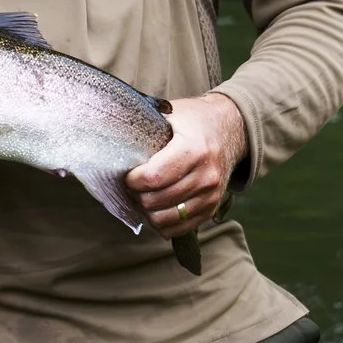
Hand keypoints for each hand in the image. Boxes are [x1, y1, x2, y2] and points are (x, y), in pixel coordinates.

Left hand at [126, 92, 246, 236]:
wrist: (231, 129)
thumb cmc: (194, 120)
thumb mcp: (171, 113)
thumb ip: (145, 126)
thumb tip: (111, 137)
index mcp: (194, 149)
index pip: (153, 178)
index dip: (132, 180)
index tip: (128, 173)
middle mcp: (206, 175)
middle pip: (156, 201)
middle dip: (136, 195)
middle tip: (133, 184)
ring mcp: (210, 195)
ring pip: (164, 219)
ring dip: (147, 211)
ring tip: (143, 195)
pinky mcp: (211, 208)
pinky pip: (179, 229)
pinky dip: (162, 222)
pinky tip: (157, 206)